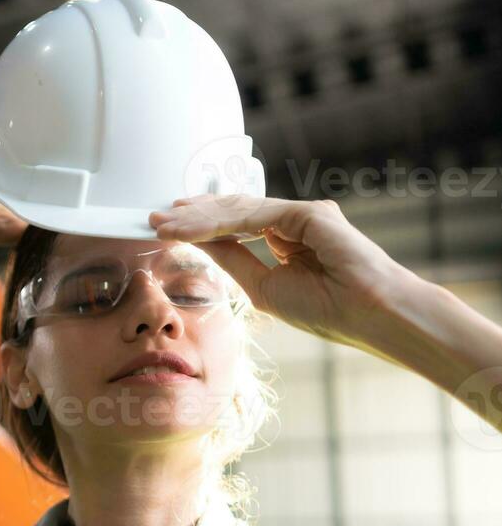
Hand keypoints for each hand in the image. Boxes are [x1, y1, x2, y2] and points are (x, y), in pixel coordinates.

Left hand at [148, 194, 421, 346]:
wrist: (368, 316)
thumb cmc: (326, 310)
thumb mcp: (262, 287)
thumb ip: (232, 261)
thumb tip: (199, 244)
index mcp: (286, 241)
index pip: (235, 226)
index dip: (199, 224)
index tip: (166, 227)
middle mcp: (294, 223)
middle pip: (233, 211)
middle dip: (192, 214)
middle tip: (155, 217)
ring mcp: (303, 215)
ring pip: (239, 209)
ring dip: (197, 217)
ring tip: (164, 223)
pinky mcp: (310, 212)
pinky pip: (254, 214)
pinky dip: (219, 221)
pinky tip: (191, 228)